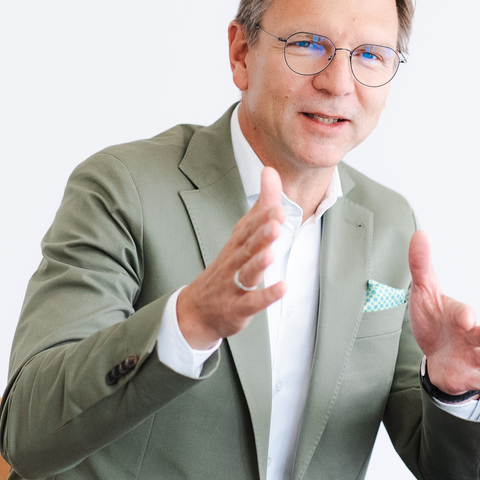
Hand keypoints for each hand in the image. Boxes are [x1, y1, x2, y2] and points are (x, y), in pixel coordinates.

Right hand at [177, 167, 286, 348]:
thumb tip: (270, 170)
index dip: (263, 216)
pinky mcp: (239, 307)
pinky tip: (282, 288)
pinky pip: (253, 301)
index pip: (249, 226)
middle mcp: (234, 261)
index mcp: (237, 243)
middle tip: (276, 221)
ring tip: (271, 252)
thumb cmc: (227, 267)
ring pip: (247, 271)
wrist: (197, 309)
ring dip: (259, 262)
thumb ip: (260, 206)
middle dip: (261, 234)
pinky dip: (267, 295)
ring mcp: (234, 284)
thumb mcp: (242, 235)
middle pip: (247, 246)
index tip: (278, 204)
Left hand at [408, 230, 479, 396]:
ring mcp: (471, 356)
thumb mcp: (423, 292)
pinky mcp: (467, 375)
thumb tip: (420, 235)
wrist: (434, 350)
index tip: (466, 318)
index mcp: (459, 314)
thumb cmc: (433, 319)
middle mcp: (470, 335)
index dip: (463, 315)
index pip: (463, 312)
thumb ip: (422, 266)